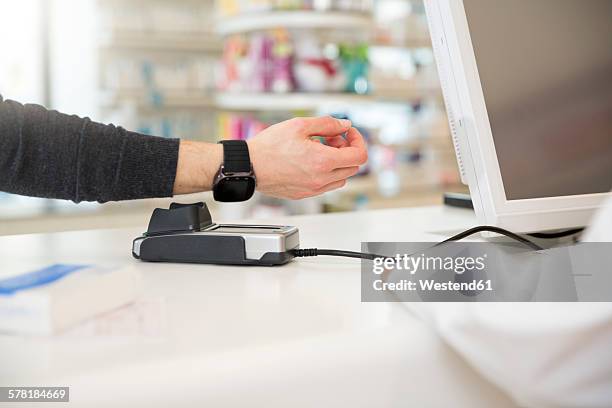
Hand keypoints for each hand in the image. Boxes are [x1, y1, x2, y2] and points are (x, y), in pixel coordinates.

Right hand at [248, 116, 367, 198]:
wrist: (249, 166)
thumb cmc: (269, 146)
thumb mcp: (300, 125)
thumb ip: (327, 124)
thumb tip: (345, 125)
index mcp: (323, 161)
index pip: (359, 156)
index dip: (358, 140)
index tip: (348, 132)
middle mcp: (321, 179)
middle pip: (352, 167)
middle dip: (346, 149)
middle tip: (330, 138)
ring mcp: (313, 189)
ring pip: (341, 178)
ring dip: (337, 163)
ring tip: (319, 150)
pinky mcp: (304, 194)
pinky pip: (326, 186)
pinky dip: (326, 173)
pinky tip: (310, 161)